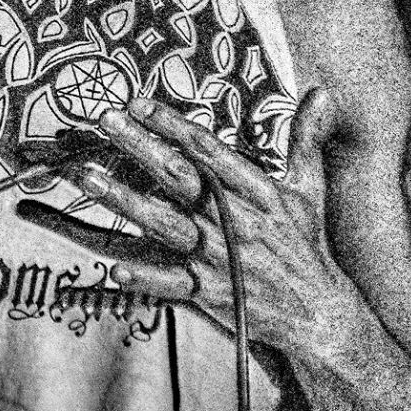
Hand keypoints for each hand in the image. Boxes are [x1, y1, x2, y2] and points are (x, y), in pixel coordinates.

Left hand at [19, 90, 357, 362]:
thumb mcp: (310, 188)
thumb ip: (307, 139)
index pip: (209, 150)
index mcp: (257, 191)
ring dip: (125, 201)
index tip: (139, 103)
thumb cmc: (307, 247)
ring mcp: (221, 258)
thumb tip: (321, 94)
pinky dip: (144, 278)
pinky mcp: (211, 293)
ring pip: (166, 224)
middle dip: (140, 147)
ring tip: (89, 178)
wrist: (319, 316)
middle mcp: (236, 221)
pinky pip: (171, 284)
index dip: (173, 124)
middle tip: (106, 121)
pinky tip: (112, 267)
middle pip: (180, 177)